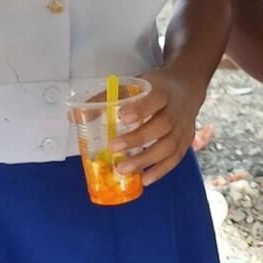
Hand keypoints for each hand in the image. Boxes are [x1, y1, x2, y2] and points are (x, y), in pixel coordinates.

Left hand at [113, 65, 201, 183]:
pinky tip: (145, 179)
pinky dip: (161, 170)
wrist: (187, 87)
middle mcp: (177, 109)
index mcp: (163, 91)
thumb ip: (107, 97)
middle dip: (138, 138)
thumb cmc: (156, 87)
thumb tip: (75, 115)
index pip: (155, 99)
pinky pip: (175, 158)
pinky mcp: (186, 141)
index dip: (140, 108)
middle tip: (114, 148)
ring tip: (123, 169)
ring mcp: (184, 127)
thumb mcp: (136, 84)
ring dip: (146, 159)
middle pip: (163, 124)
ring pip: (169, 145)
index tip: (121, 117)